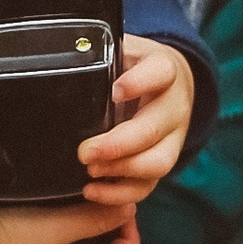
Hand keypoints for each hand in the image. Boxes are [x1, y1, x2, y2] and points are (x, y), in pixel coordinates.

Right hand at [0, 200, 141, 243]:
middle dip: (103, 232)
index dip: (131, 239)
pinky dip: (45, 235)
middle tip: (106, 196)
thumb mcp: (50, 228)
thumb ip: (90, 221)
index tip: (130, 207)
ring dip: (73, 232)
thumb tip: (130, 208)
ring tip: (72, 195)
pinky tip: (34, 211)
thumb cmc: (2, 242)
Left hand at [79, 35, 195, 205]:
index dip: (139, 82)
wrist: (172, 84)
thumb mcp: (126, 50)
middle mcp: (174, 105)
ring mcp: (174, 137)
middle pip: (154, 128)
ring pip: (159, 162)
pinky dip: (121, 194)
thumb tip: (68, 54)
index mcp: (165, 70)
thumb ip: (103, 53)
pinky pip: (150, 185)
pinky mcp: (165, 161)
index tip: (114, 91)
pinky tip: (93, 191)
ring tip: (90, 170)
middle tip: (84, 151)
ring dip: (121, 171)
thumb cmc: (137, 66)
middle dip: (118, 145)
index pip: (160, 72)